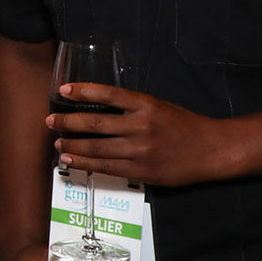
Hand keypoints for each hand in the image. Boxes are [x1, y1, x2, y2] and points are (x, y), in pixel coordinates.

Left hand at [52, 82, 237, 185]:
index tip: (63, 90)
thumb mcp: (159, 107)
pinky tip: (71, 159)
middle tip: (50, 121)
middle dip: (68, 122)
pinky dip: (85, 162)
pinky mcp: (142, 170)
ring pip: (97, 147)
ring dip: (72, 145)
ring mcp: (141, 150)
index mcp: (147, 104)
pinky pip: (107, 167)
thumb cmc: (183, 126)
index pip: (108, 94)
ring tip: (58, 143)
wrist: (211, 150)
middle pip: (95, 123)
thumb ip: (131, 107)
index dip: (83, 91)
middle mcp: (142, 125)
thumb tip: (96, 108)